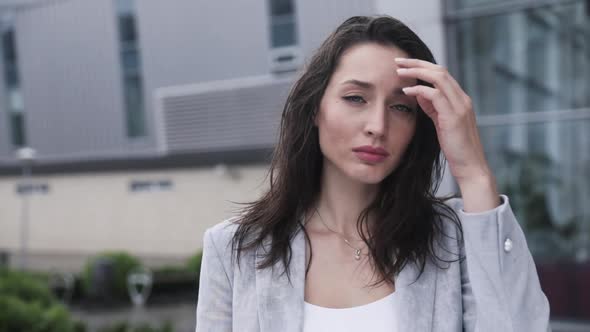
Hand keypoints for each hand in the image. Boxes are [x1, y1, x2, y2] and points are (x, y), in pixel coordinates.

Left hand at [394, 57, 499, 210]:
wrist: (470, 167)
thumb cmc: (455, 148)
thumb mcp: (441, 123)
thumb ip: (432, 107)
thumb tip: (418, 92)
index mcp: (460, 99)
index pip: (441, 74)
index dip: (422, 66)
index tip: (403, 64)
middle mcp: (462, 99)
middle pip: (440, 70)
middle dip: (417, 63)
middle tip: (398, 60)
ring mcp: (460, 107)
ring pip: (439, 78)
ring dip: (417, 72)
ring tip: (399, 71)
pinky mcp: (454, 117)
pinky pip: (436, 95)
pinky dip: (420, 90)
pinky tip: (406, 91)